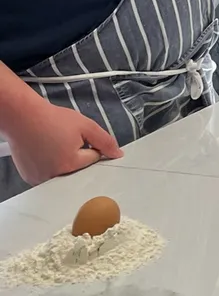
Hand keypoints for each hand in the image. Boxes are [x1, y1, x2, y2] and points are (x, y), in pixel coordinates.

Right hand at [4, 98, 123, 185]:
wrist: (23, 116)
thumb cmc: (52, 119)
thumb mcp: (86, 126)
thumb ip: (105, 141)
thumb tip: (117, 154)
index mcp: (70, 163)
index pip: (93, 159)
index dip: (90, 146)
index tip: (80, 138)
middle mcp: (55, 175)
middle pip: (79, 169)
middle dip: (77, 156)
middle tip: (66, 140)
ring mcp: (40, 178)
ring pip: (64, 172)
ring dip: (63, 162)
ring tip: (54, 145)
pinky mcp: (30, 178)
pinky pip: (48, 174)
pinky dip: (50, 166)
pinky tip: (45, 152)